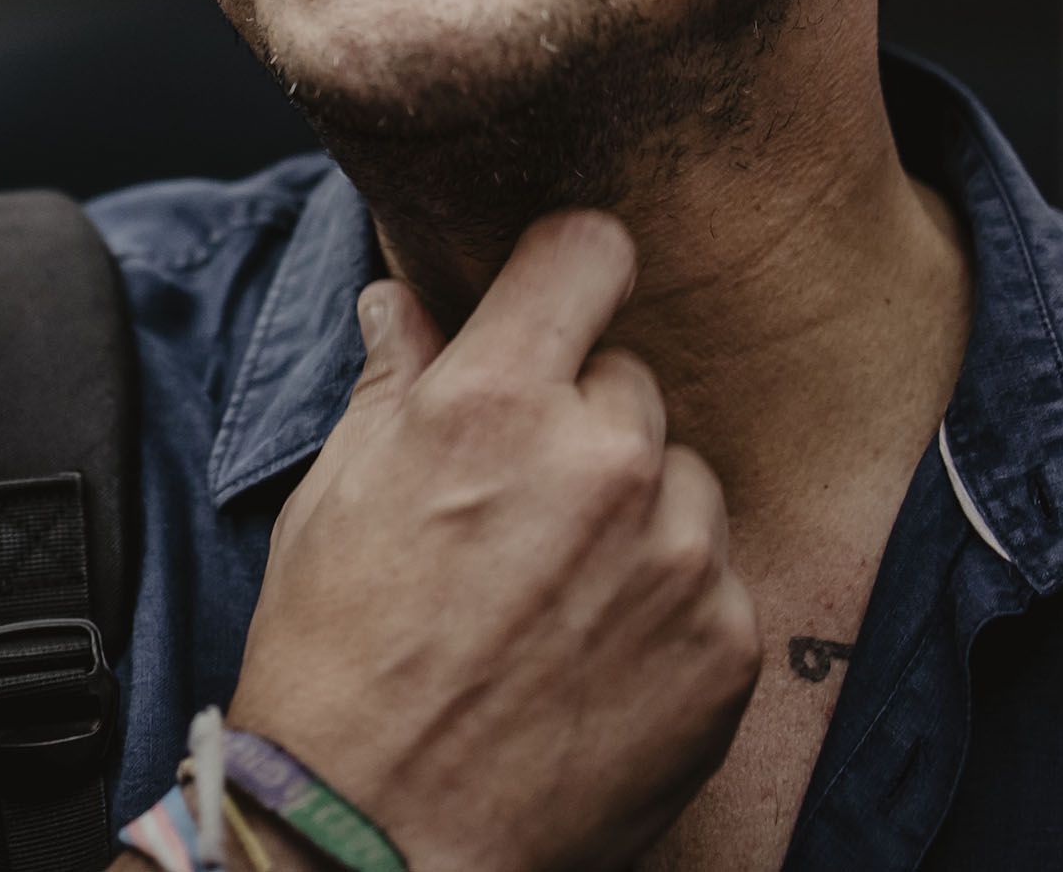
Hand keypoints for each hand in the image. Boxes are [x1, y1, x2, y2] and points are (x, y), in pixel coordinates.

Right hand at [224, 212, 759, 871]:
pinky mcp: (726, 646)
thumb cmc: (337, 663)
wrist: (378, 836)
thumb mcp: (336, 493)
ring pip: (679, 477)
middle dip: (579, 421)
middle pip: (630, 377)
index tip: (556, 304)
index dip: (565, 271)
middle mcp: (600, 461)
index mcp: (493, 402)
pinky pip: (714, 576)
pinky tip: (592, 654)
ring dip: (635, 511)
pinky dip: (668, 604)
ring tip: (554, 591)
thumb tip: (408, 305)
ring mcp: (677, 557)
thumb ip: (397, 381)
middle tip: (518, 502)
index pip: (587, 250)